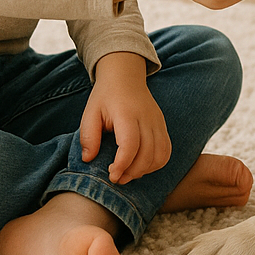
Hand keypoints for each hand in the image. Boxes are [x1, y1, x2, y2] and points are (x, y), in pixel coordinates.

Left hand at [81, 51, 170, 182]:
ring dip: (145, 170)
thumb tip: (88, 159)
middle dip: (132, 172)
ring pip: (160, 155)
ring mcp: (158, 122)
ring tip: (128, 173)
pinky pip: (166, 150)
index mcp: (127, 114)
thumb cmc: (106, 96)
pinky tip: (141, 166)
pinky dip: (156, 163)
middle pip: (148, 153)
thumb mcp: (90, 112)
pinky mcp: (162, 126)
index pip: (131, 144)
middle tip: (117, 178)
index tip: (112, 175)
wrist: (125, 76)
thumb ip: (88, 136)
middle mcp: (147, 118)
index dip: (122, 164)